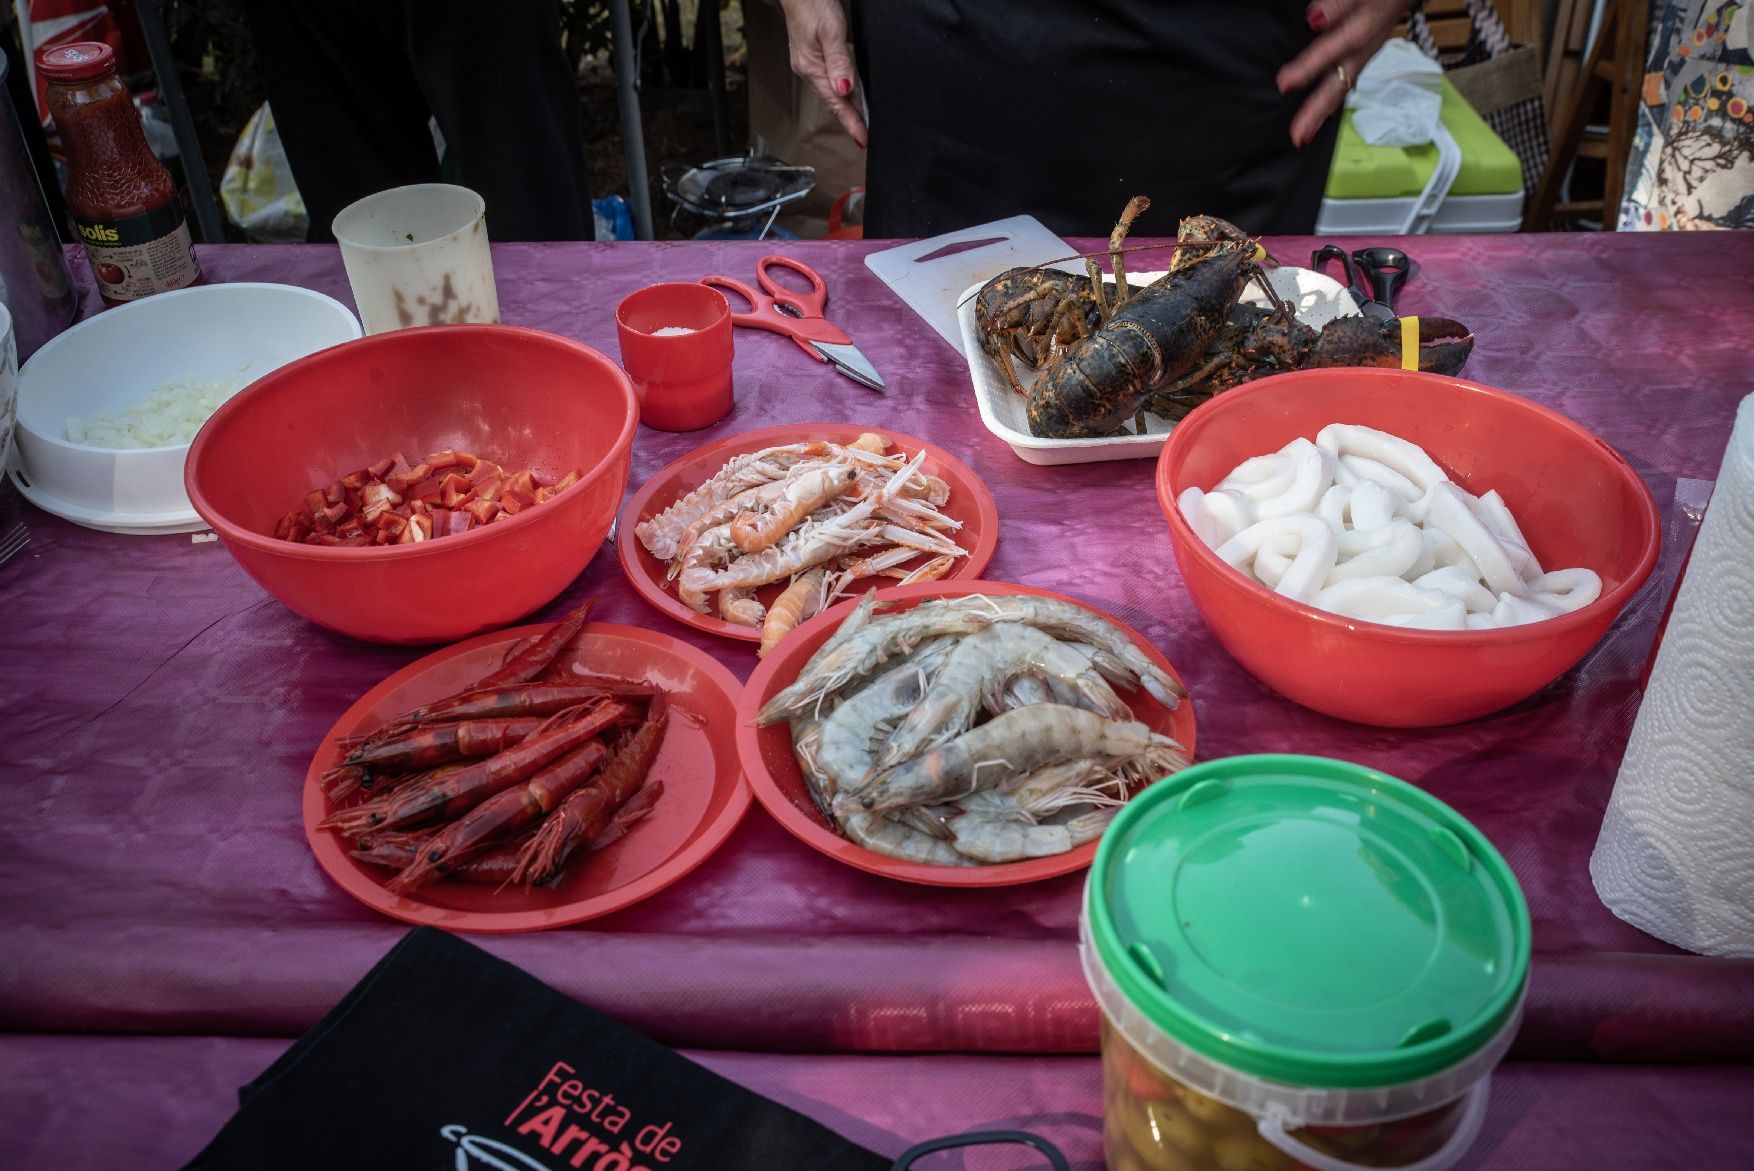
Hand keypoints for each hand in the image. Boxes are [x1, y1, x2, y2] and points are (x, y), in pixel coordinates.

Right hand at [779, 0, 866, 147]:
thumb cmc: (814, 5)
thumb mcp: (830, 32)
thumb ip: (839, 61)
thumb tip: (844, 90)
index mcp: (811, 68)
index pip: (836, 103)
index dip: (851, 123)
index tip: (863, 140)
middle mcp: (808, 70)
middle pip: (832, 103)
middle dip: (849, 122)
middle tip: (864, 139)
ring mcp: (808, 65)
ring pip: (830, 94)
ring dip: (845, 110)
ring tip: (858, 125)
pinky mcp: (812, 58)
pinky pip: (828, 83)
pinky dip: (840, 94)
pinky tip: (847, 97)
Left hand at [1276, 0, 1414, 147]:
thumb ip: (1338, 5)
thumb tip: (1315, 19)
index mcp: (1357, 33)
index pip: (1327, 52)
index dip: (1306, 69)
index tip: (1284, 85)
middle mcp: (1360, 52)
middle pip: (1336, 86)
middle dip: (1316, 112)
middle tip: (1298, 137)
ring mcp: (1362, 59)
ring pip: (1340, 91)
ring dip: (1322, 115)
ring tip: (1304, 137)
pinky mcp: (1361, 61)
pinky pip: (1346, 87)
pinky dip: (1334, 104)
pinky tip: (1325, 116)